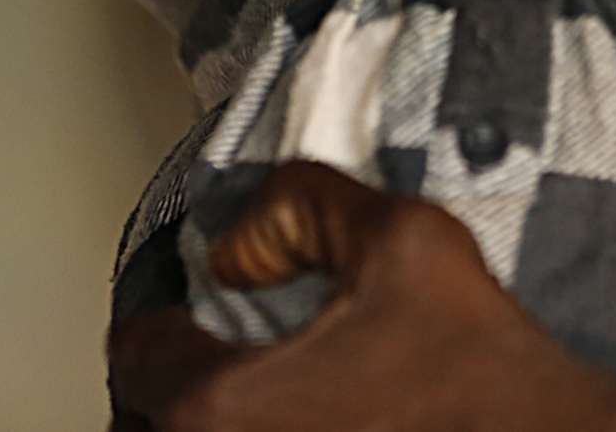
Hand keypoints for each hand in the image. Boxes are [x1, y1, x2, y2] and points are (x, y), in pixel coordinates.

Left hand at [107, 162, 615, 431]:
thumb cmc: (478, 368)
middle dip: (173, 371)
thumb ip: (304, 205)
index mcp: (222, 403)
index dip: (163, 309)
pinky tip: (307, 412)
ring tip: (252, 380)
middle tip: (207, 340)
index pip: (137, 351)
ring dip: (202, 411)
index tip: (194, 299)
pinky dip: (255, 429)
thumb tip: (244, 237)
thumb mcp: (401, 237)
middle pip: (145, 416)